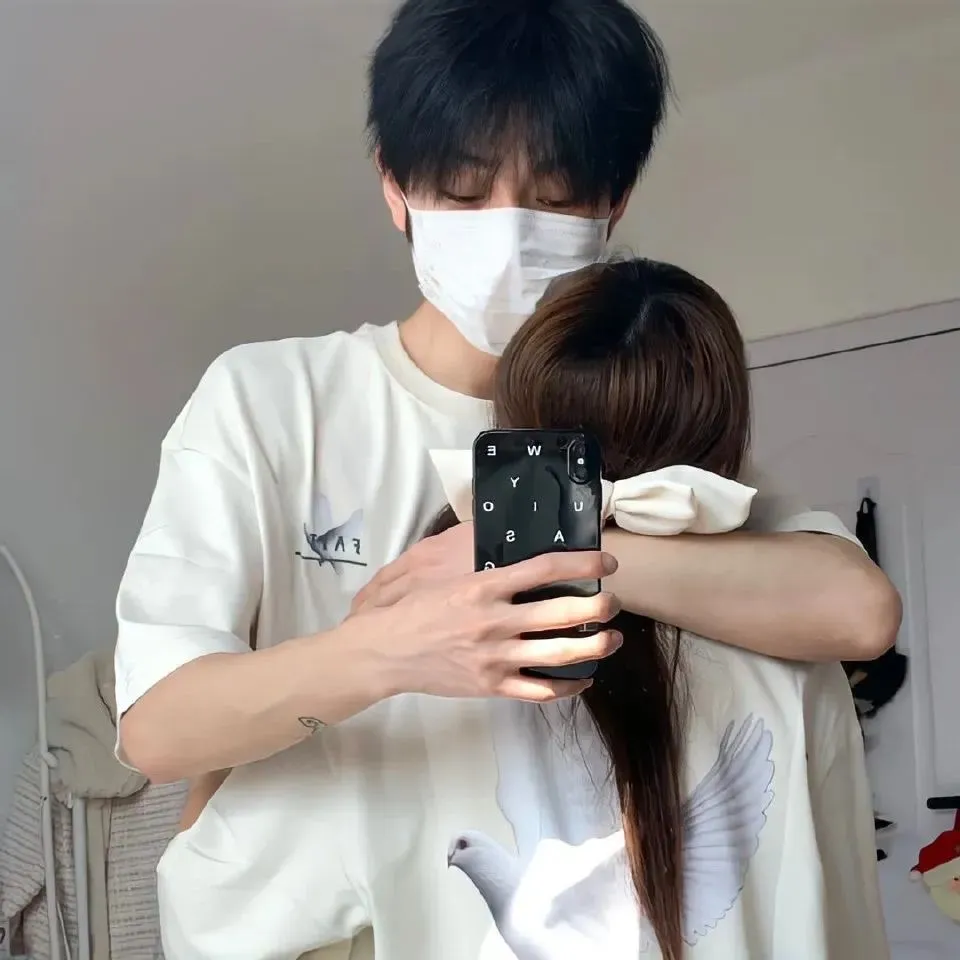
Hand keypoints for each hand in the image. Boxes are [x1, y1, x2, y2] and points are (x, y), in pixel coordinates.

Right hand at [344, 537, 622, 702]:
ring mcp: (496, 656)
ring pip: (560, 654)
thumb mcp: (446, 574)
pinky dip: (568, 685)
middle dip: (598, 606)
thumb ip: (485, 565)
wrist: (387, 651)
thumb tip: (520, 545)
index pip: (545, 568)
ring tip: (612, 638)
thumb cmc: (416, 608)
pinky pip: (541, 689)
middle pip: (562, 613)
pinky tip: (583, 678)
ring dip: (595, 646)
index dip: (582, 562)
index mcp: (484, 586)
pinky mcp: (493, 685)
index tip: (607, 561)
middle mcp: (495, 620)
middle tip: (614, 601)